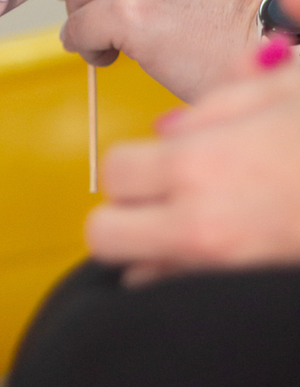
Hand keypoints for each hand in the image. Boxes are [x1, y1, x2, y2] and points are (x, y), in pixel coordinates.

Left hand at [87, 9, 299, 279]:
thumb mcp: (294, 87)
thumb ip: (227, 99)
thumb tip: (173, 126)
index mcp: (203, 164)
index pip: (117, 170)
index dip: (138, 161)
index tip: (163, 157)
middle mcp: (200, 225)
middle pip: (105, 233)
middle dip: (127, 214)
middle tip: (163, 198)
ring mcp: (221, 273)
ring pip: (140, 276)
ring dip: (153, 252)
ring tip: (198, 227)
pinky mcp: (242, 298)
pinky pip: (184, 298)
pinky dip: (187, 281)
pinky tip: (224, 254)